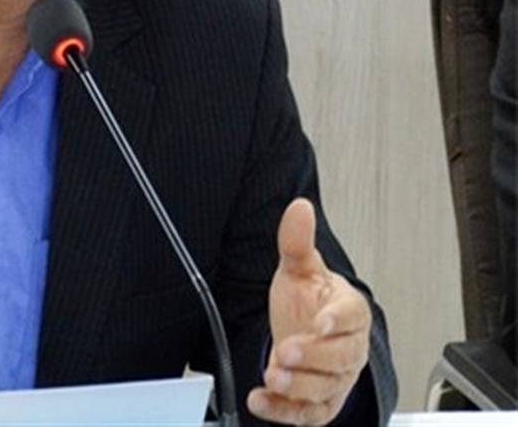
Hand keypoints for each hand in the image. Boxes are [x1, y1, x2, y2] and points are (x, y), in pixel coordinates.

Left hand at [247, 198, 370, 425]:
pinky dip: (283, 411)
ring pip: (325, 389)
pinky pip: (307, 413)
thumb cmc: (308, 302)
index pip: (352, 317)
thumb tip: (299, 208)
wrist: (306, 331)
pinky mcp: (319, 403)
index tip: (321, 321)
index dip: (338, 320)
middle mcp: (347, 349)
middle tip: (286, 351)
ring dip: (299, 386)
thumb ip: (297, 242)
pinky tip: (260, 400)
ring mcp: (335, 379)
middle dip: (313, 357)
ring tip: (274, 375)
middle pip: (340, 358)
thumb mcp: (299, 270)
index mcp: (349, 312)